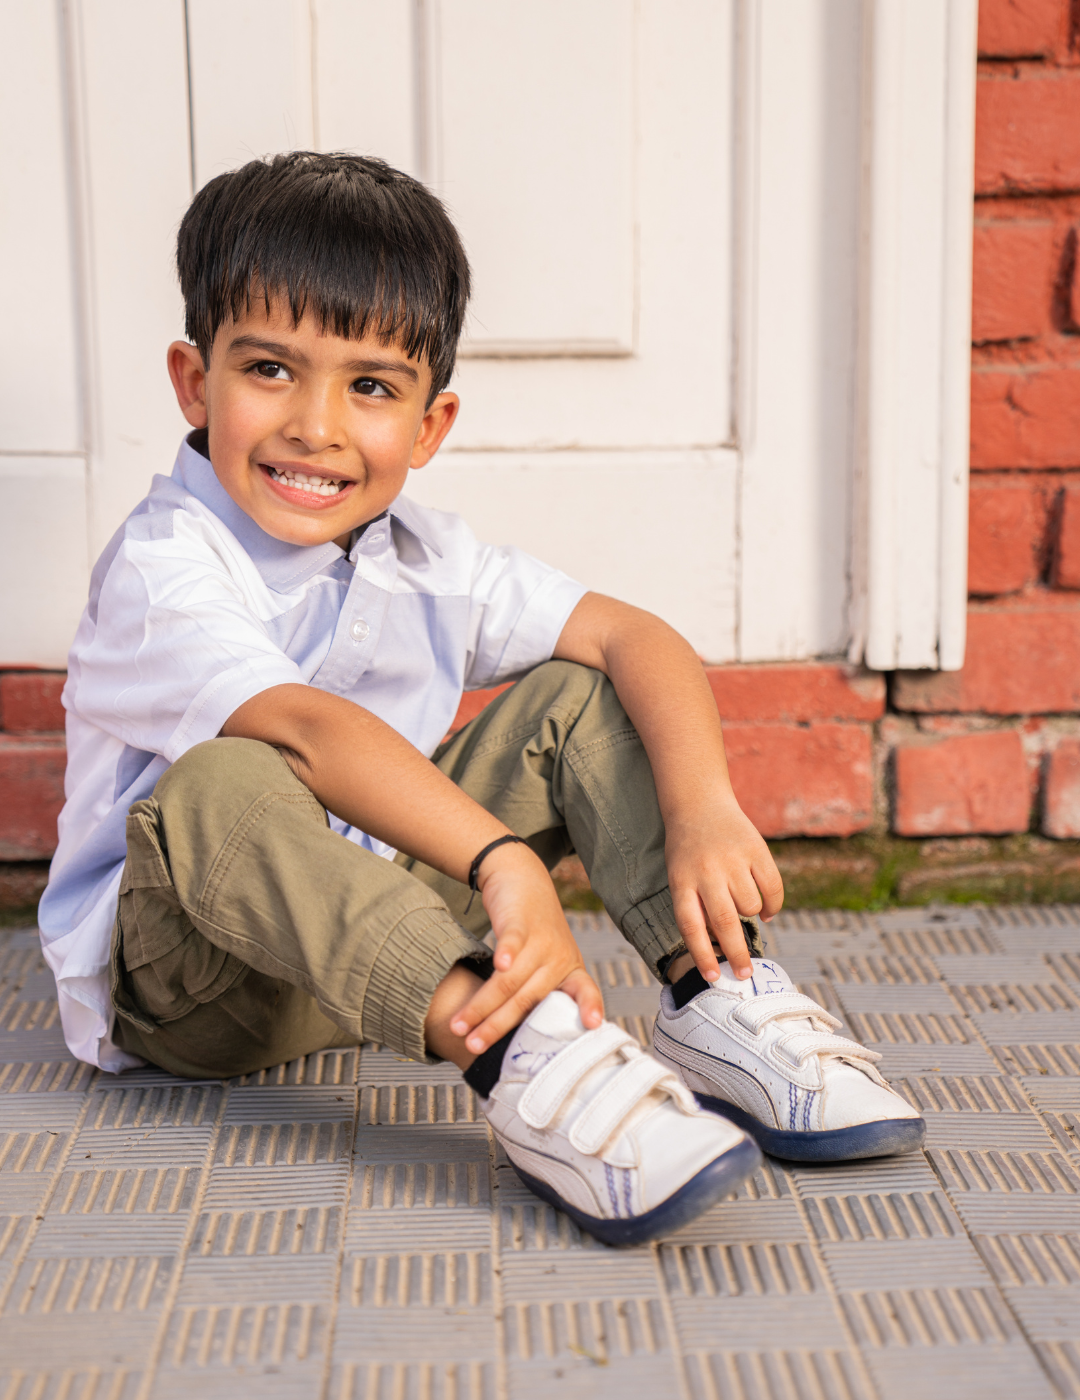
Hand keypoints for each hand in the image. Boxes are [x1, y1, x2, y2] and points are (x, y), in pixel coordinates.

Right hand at [448, 842, 603, 1052]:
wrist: (522, 879)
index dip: (589, 1007)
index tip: (593, 1024)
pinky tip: (498, 965)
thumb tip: (513, 1034)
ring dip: (481, 1005)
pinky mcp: (521, 921)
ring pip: (509, 980)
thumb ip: (539, 990)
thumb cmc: (533, 930)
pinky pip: (514, 941)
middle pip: (526, 999)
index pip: (585, 992)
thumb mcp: (547, 959)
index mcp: (569, 969)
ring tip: (459, 1026)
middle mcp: (559, 956)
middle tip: (474, 1046)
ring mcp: (541, 939)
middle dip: (497, 1027)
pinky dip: (506, 953)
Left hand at [665, 795, 783, 982]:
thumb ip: (696, 907)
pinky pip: (772, 888)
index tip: (715, 978)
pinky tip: (765, 910)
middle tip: (745, 974)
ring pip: (750, 906)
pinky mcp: (756, 849)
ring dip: (751, 915)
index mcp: (682, 881)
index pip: (691, 926)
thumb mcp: (679, 877)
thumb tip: (723, 947)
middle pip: (724, 921)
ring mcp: (732, 859)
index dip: (703, 955)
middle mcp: (707, 871)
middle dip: (736, 953)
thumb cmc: (688, 851)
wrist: (699, 802)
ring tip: (743, 906)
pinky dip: (772, 905)